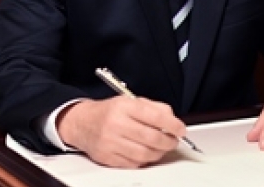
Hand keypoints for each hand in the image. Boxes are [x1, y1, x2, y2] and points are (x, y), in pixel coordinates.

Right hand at [57, 96, 185, 167]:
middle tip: (173, 140)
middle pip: (152, 138)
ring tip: (161, 147)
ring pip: (145, 154)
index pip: (155, 116)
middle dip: (169, 141)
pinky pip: (134, 163)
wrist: (82, 123)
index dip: (173, 125)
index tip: (181, 129)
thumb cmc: (109, 112)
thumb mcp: (130, 101)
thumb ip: (154, 107)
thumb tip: (172, 119)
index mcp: (124, 107)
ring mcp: (111, 142)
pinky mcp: (107, 157)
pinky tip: (146, 153)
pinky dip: (145, 160)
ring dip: (159, 153)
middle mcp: (116, 124)